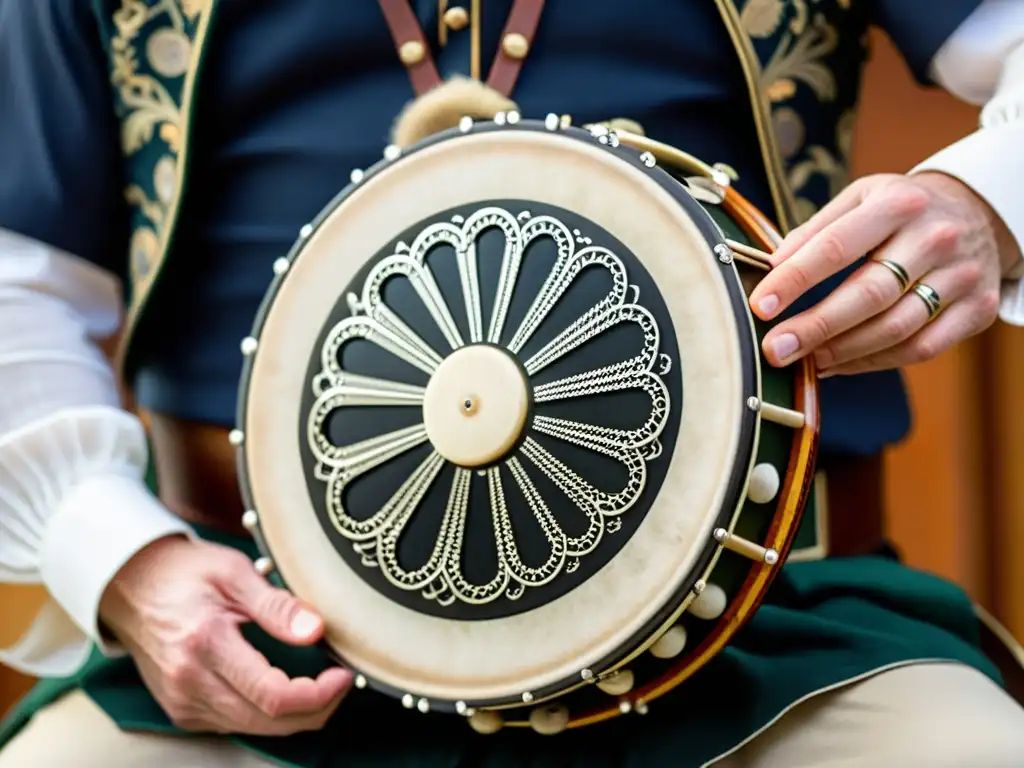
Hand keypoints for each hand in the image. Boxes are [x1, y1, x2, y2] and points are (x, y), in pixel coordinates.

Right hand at [99, 535, 351, 734]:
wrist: (128, 585)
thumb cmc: (181, 572)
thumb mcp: (234, 571)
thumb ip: (276, 605)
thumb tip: (316, 631)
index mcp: (205, 643)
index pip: (273, 695)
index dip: (319, 694)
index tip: (343, 675)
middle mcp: (190, 682)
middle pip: (269, 722)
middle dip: (316, 709)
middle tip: (340, 681)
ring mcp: (182, 701)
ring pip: (254, 728)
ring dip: (294, 715)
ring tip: (320, 684)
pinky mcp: (181, 710)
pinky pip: (235, 724)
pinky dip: (266, 714)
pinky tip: (283, 689)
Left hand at [749, 172, 1021, 375]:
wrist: (978, 211)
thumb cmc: (902, 210)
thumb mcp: (861, 198)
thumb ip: (816, 230)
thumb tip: (771, 265)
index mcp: (897, 205)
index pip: (836, 247)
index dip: (795, 280)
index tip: (761, 306)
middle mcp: (934, 239)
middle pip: (868, 295)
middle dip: (815, 327)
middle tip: (775, 349)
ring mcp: (961, 276)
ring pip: (894, 328)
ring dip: (841, 351)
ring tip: (802, 360)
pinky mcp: (977, 308)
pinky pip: (920, 348)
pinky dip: (873, 362)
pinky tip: (838, 364)